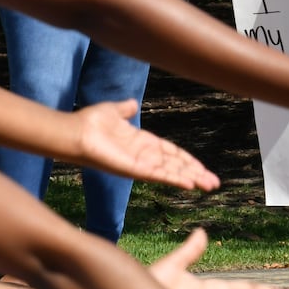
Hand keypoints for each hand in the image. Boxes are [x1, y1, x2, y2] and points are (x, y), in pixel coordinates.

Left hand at [73, 99, 219, 191]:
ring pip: (171, 172)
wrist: (74, 131)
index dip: (188, 160)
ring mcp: (139, 164)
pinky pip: (157, 175)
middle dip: (196, 173)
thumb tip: (131, 103)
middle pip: (176, 166)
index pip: (171, 153)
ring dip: (191, 178)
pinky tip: (189, 184)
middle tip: (214, 184)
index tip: (203, 168)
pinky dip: (174, 179)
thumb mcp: (113, 111)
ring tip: (209, 185)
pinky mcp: (132, 170)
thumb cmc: (90, 122)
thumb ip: (124, 109)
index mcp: (142, 142)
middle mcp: (143, 155)